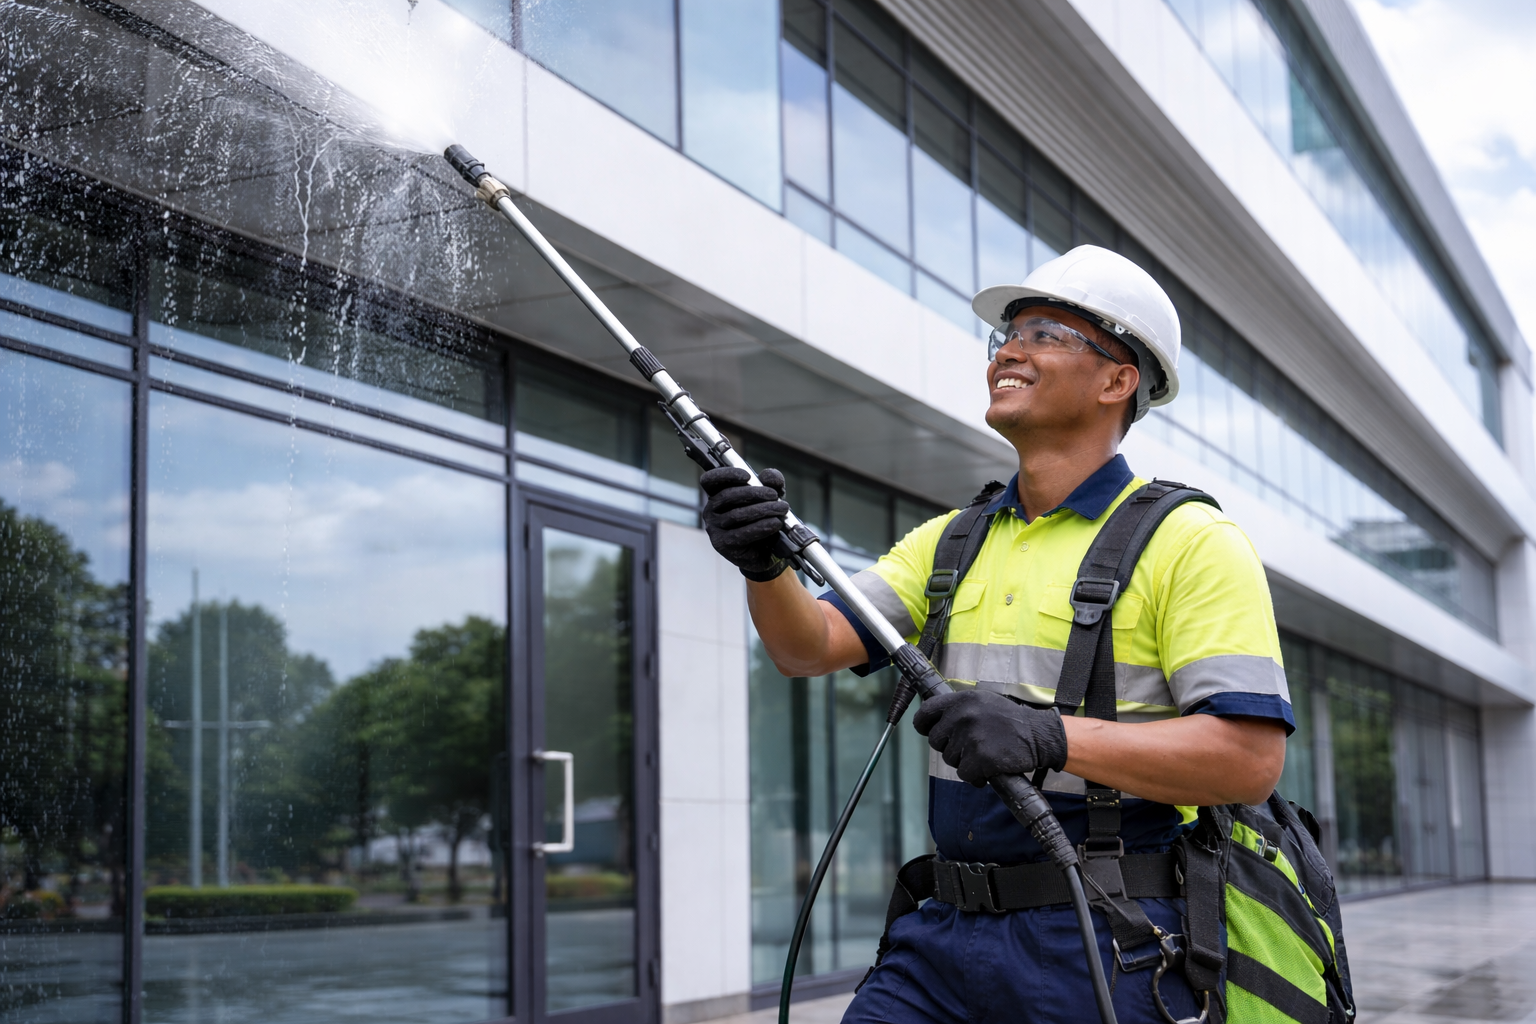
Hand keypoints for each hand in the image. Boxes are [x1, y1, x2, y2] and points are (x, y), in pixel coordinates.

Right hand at [700, 467, 790, 580]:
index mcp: (717, 494)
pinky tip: (775, 523)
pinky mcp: (723, 544)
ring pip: (736, 515)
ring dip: (762, 510)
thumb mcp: (771, 497)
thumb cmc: (764, 519)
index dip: (726, 475)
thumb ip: (771, 482)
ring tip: (781, 509)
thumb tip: (769, 476)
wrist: (767, 550)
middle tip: (775, 496)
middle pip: (727, 496)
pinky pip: (741, 534)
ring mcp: (714, 529)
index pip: (710, 480)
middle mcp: (711, 511)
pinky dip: (761, 527)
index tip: (747, 476)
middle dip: (754, 493)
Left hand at [913, 689, 1067, 787]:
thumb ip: (958, 708)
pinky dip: (975, 776)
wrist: (1037, 735)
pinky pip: (964, 773)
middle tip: (968, 747)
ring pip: (950, 759)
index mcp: (961, 700)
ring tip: (983, 754)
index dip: (923, 726)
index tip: (927, 731)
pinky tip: (987, 769)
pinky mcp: (980, 758)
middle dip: (949, 747)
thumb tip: (934, 719)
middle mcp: (963, 716)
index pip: (925, 713)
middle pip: (935, 740)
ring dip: (964, 762)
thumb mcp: (982, 702)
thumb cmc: (1010, 720)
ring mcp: (971, 737)